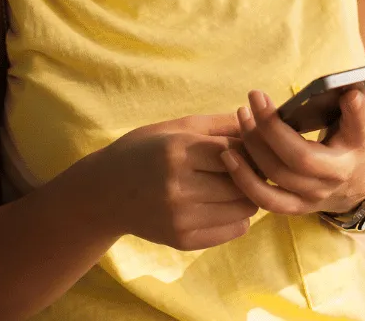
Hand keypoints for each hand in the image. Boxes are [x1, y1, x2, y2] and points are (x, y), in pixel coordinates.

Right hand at [96, 112, 257, 249]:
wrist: (104, 192)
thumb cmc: (144, 150)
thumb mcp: (176, 126)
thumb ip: (219, 124)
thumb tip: (259, 123)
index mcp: (178, 151)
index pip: (234, 150)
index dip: (249, 146)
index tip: (253, 144)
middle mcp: (178, 186)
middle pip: (242, 182)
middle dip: (253, 172)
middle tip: (253, 164)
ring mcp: (179, 217)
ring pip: (242, 208)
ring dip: (248, 194)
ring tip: (238, 182)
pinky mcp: (181, 240)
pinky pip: (231, 230)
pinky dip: (237, 216)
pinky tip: (225, 203)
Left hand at [221, 88, 364, 216]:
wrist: (358, 183)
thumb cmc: (355, 137)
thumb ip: (364, 99)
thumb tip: (355, 85)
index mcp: (359, 144)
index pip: (360, 128)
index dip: (356, 113)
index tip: (349, 94)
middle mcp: (337, 174)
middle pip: (301, 157)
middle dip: (272, 127)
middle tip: (255, 97)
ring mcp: (316, 194)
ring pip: (278, 176)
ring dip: (253, 146)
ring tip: (242, 115)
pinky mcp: (297, 207)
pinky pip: (266, 200)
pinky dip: (244, 179)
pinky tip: (229, 155)